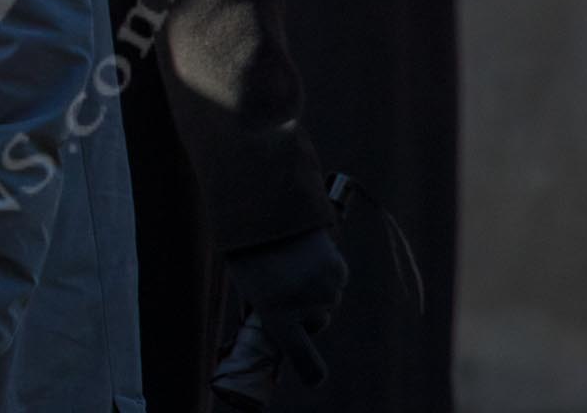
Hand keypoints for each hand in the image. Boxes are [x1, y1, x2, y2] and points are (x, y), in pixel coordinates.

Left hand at [223, 224, 349, 386]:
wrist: (264, 209)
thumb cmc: (247, 252)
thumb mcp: (248, 288)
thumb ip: (260, 314)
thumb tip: (266, 340)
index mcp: (277, 315)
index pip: (303, 360)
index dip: (310, 372)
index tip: (313, 377)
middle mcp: (306, 306)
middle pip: (317, 324)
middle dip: (306, 314)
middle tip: (286, 289)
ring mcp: (325, 288)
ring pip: (327, 302)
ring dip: (315, 292)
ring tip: (293, 265)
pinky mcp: (338, 269)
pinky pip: (336, 282)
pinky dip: (325, 274)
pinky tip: (307, 256)